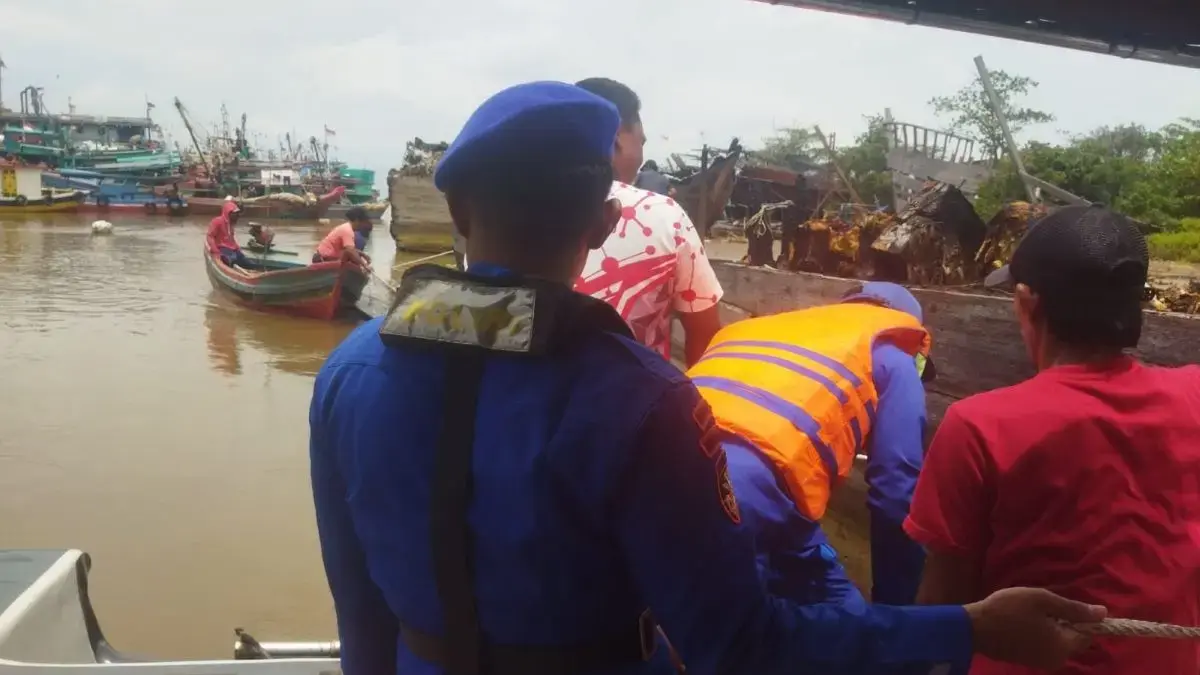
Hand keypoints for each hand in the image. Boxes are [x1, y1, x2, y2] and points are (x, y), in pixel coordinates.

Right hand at [966, 587, 1105, 669]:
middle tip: (1046, 606)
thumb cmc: (1009, 609)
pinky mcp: (1027, 661)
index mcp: (1063, 645)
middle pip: (1073, 641)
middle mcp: (1056, 659)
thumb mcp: (1042, 600)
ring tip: (1034, 612)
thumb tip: (1103, 613)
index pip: (1088, 635)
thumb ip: (1074, 608)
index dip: (1083, 619)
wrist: (974, 628)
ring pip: (1058, 644)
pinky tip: (1026, 623)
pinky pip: (1044, 648)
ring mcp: (1040, 662)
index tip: (1066, 605)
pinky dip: (1041, 636)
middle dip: (1067, 624)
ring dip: (1053, 630)